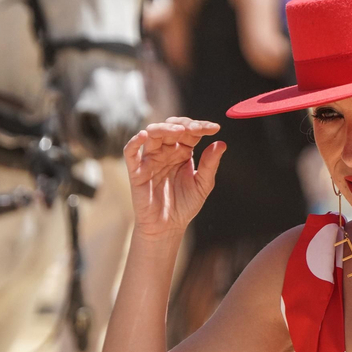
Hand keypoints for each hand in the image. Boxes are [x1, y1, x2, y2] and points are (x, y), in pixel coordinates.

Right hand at [125, 118, 224, 237]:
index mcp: (182, 151)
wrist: (168, 227)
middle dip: (184, 124)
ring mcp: (150, 159)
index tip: (215, 128)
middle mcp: (166, 151)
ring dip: (164, 128)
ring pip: (152, 134)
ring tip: (178, 130)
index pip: (190, 131)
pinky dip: (134, 142)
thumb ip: (210, 164)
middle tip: (198, 128)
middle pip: (171, 127)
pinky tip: (143, 136)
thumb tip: (221, 143)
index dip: (201, 126)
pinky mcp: (136, 171)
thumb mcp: (203, 184)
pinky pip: (130, 152)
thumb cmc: (185, 205)